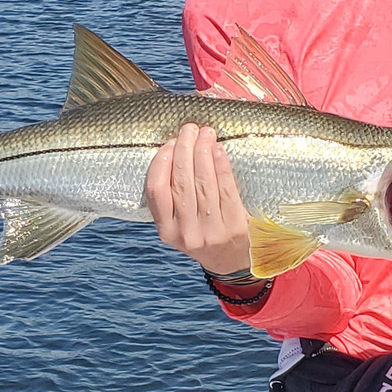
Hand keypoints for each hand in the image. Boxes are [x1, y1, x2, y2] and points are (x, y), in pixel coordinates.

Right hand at [144, 123, 252, 274]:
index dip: (161, 163)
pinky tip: (219, 150)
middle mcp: (187, 233)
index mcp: (167, 231)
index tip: (168, 143)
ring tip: (205, 134)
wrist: (232, 262)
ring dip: (203, 153)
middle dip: (184, 150)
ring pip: (203, 184)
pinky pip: (226, 189)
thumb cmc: (203, 234)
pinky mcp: (234, 226)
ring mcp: (211, 231)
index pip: (156, 191)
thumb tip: (173, 152)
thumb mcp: (180, 225)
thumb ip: (173, 198)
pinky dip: (221, 166)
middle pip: (181, 183)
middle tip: (189, 129)